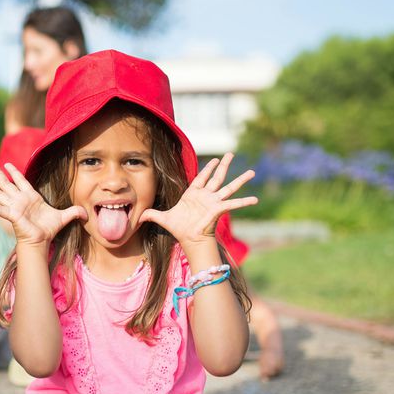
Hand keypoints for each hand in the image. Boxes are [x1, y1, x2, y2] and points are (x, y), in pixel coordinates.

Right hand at [0, 160, 86, 246]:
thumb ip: (74, 212)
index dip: (14, 172)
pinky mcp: (10, 214)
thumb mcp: (64, 217)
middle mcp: (19, 200)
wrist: (41, 241)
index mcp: (30, 197)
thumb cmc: (49, 230)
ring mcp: (13, 206)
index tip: (6, 164)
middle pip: (5, 182)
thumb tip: (87, 213)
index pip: (20, 181)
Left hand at [138, 153, 256, 246]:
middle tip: (231, 153)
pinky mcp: (218, 209)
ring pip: (228, 187)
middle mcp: (206, 196)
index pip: (201, 177)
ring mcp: (214, 202)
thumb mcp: (164, 218)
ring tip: (252, 172)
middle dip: (224, 165)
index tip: (215, 159)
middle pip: (217, 177)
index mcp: (194, 194)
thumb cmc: (179, 229)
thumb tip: (138, 216)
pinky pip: (233, 204)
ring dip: (240, 180)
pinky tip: (255, 199)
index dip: (208, 168)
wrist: (189, 240)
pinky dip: (244, 202)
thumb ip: (152, 214)